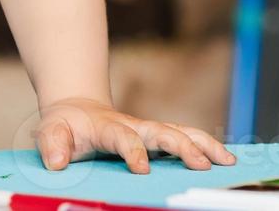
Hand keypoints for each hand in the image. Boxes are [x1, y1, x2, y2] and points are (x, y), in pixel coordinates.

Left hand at [34, 98, 235, 173]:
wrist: (76, 109)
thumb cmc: (65, 125)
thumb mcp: (50, 130)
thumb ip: (52, 144)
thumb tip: (57, 163)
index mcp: (108, 127)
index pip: (124, 138)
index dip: (133, 151)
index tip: (142, 169)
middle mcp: (135, 126)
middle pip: (164, 131)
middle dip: (184, 147)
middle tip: (203, 165)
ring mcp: (149, 131)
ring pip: (182, 132)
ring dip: (205, 145)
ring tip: (228, 161)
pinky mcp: (158, 138)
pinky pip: (186, 139)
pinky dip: (207, 147)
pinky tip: (226, 160)